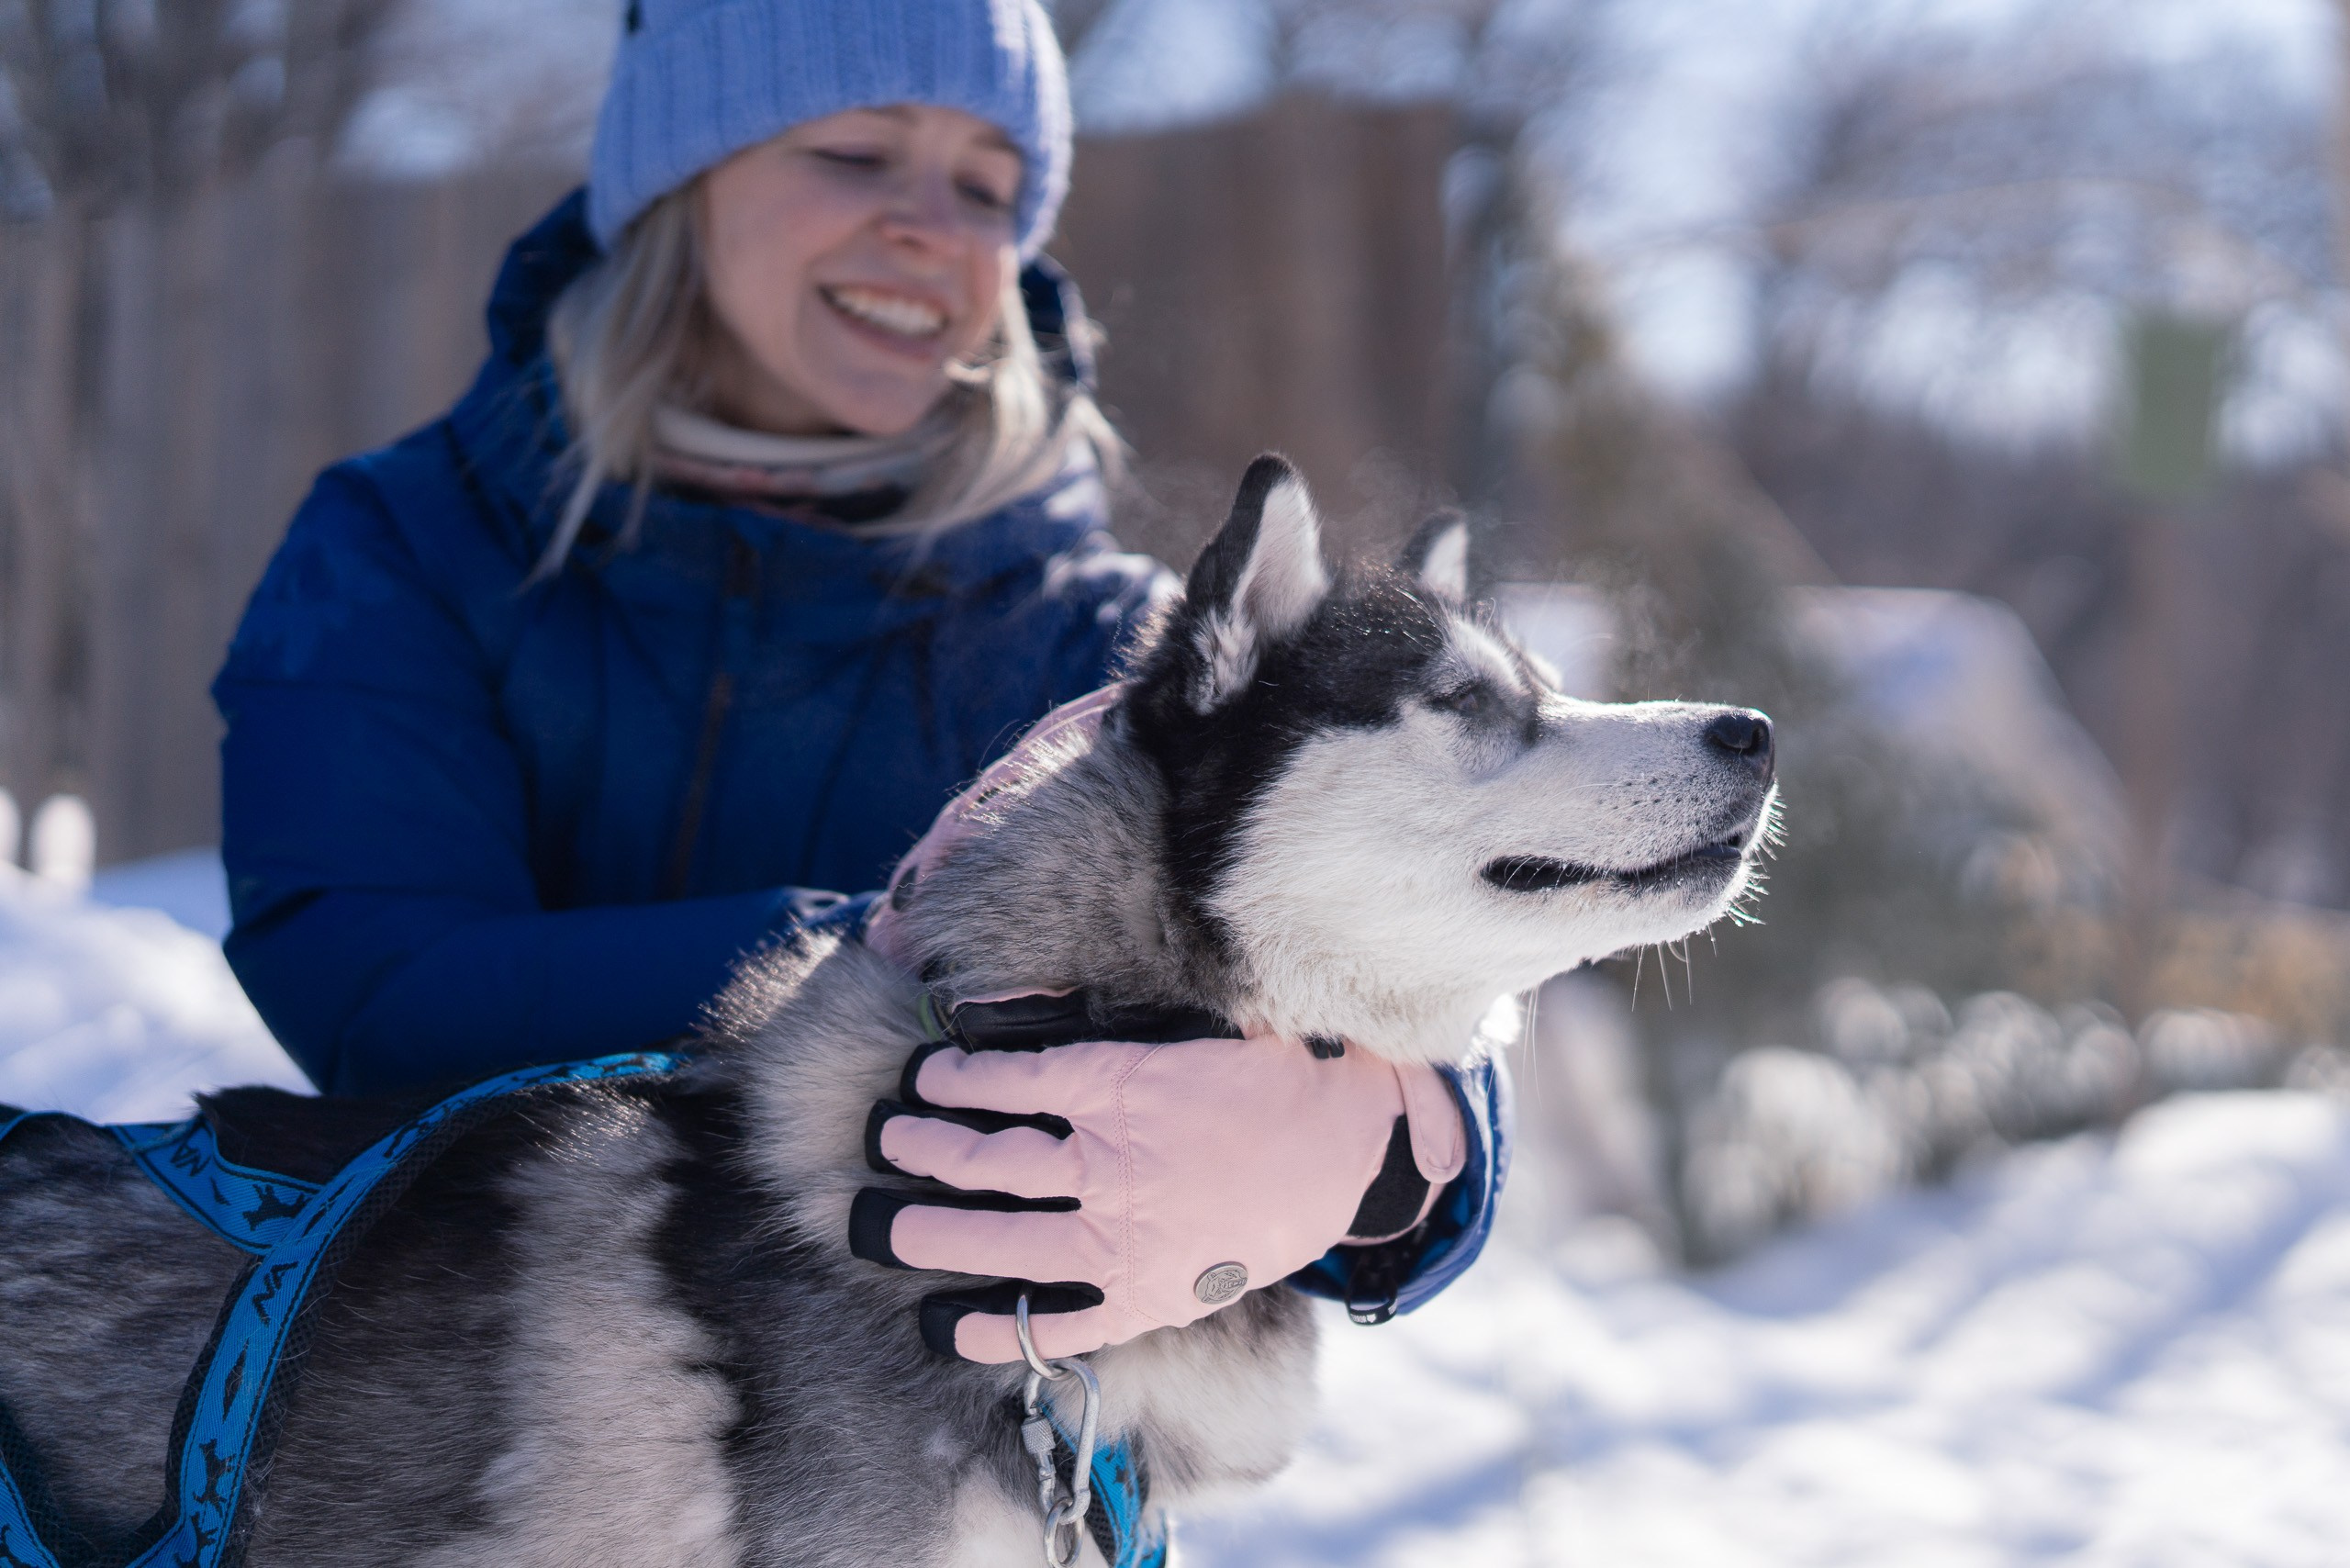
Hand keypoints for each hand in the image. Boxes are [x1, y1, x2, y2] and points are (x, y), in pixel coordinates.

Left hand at [849, 992, 1466, 1362]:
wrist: (1352, 1149)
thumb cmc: (1271, 1073)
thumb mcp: (1194, 1019)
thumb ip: (1114, 1013)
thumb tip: (1032, 997)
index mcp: (1124, 1085)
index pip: (1007, 1078)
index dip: (952, 1077)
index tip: (923, 1073)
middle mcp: (1112, 1163)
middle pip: (985, 1158)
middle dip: (920, 1149)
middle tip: (883, 1141)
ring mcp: (1126, 1237)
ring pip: (1003, 1239)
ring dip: (931, 1232)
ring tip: (881, 1226)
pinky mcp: (1147, 1295)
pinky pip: (1058, 1323)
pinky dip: (999, 1330)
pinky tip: (946, 1327)